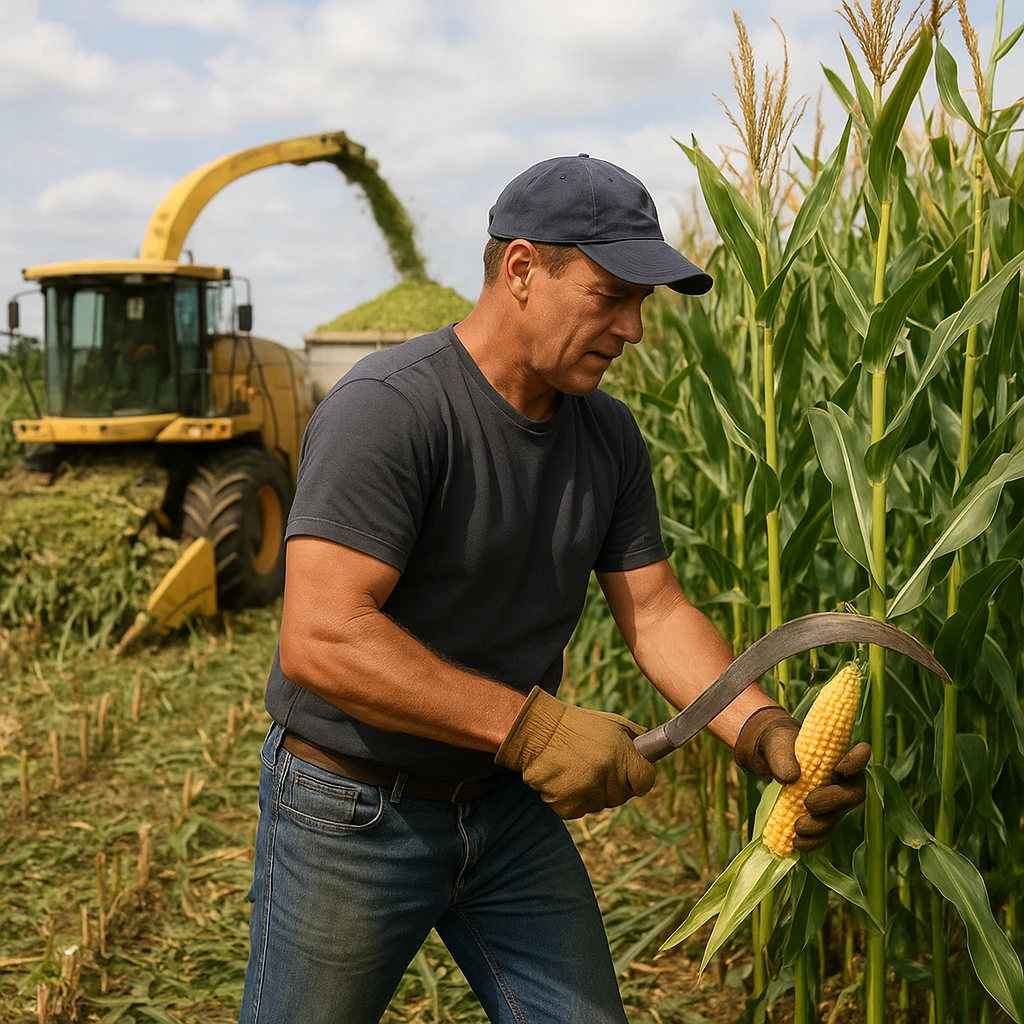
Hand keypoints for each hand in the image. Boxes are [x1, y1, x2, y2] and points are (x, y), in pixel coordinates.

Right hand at [495, 687, 655, 818]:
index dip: (639, 776)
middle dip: (613, 784)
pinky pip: (580, 810)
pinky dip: (572, 799)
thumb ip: (636, 739)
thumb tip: (651, 753)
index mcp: (621, 754)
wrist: (535, 731)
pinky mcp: (568, 805)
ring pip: (600, 804)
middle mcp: (606, 775)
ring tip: (576, 769)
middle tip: (595, 765)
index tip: (631, 772)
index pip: (646, 780)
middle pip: (623, 796)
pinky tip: (564, 779)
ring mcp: (587, 792)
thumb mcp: (612, 723)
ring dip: (592, 792)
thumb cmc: (575, 725)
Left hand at [735, 706, 870, 850]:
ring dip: (820, 826)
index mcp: (837, 753)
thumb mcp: (775, 744)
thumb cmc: (779, 745)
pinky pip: (824, 833)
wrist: (768, 759)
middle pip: (853, 794)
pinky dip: (813, 840)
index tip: (838, 769)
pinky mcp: (822, 817)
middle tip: (809, 804)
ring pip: (838, 817)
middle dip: (834, 801)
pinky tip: (796, 843)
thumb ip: (782, 757)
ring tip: (798, 827)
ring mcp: (834, 801)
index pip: (861, 755)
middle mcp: (842, 779)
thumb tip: (790, 778)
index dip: (856, 763)